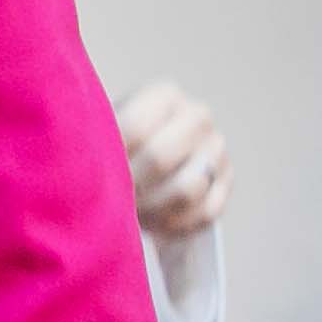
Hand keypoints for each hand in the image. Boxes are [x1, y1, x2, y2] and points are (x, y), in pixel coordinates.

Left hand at [115, 79, 225, 239]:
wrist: (139, 165)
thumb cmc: (112, 147)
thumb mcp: (99, 134)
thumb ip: (99, 142)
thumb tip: (101, 167)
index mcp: (164, 96)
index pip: (135, 128)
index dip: (113, 159)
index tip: (95, 177)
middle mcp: (197, 117)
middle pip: (160, 159)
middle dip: (132, 187)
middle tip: (112, 200)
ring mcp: (216, 149)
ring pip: (187, 190)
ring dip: (152, 210)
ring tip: (132, 212)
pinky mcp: (226, 183)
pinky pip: (205, 213)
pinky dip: (176, 225)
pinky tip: (155, 224)